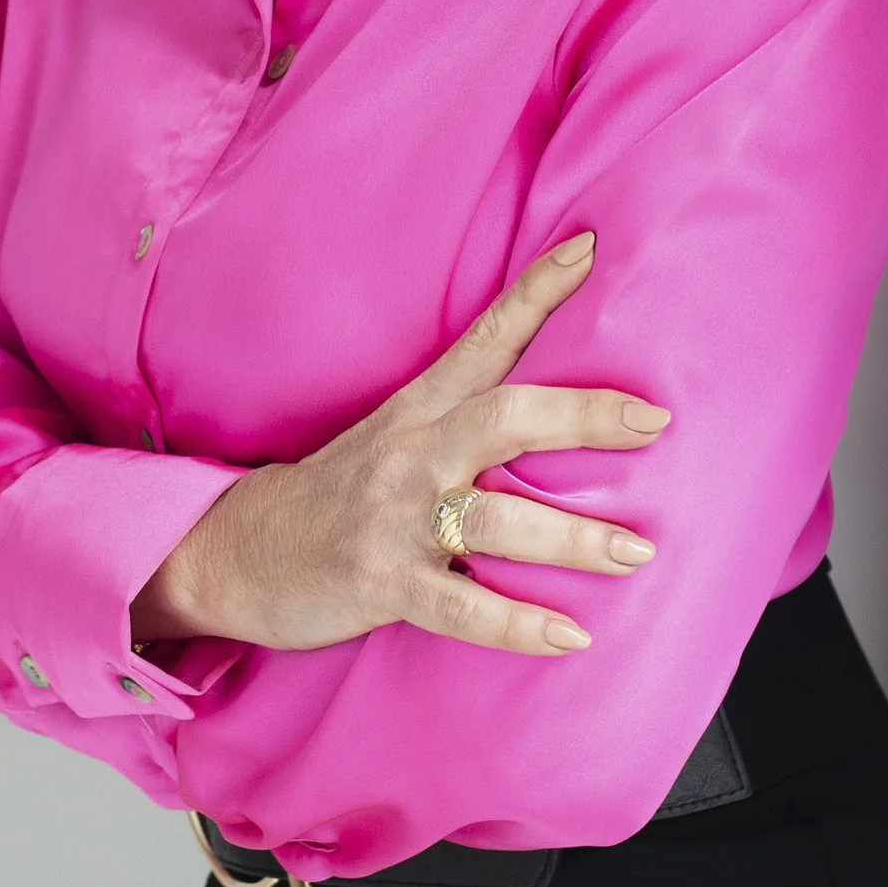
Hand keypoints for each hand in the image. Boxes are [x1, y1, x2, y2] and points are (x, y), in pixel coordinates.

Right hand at [130, 232, 669, 659]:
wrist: (234, 551)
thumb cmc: (336, 497)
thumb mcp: (394, 438)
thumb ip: (465, 422)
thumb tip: (564, 418)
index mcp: (419, 410)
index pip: (485, 338)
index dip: (537, 292)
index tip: (591, 249)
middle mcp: (412, 453)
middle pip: (504, 416)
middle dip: (583, 416)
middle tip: (653, 421)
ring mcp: (395, 519)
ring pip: (497, 519)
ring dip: (573, 538)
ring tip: (635, 551)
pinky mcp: (381, 582)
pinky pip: (463, 608)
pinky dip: (519, 624)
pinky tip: (570, 637)